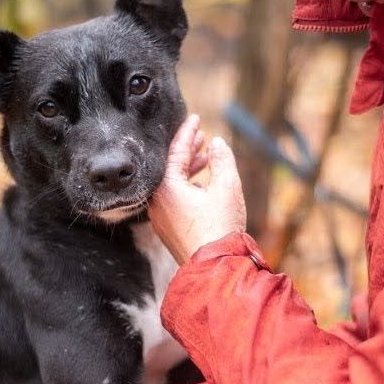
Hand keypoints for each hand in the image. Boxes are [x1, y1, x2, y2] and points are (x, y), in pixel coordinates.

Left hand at [150, 113, 246, 264]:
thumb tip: (217, 143)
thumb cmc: (221, 226)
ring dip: (189, 168)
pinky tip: (202, 183)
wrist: (216, 267)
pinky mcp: (167, 228)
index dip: (187, 132)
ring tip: (206, 155)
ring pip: (172, 183)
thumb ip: (222, 159)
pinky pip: (173, 199)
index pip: (175, 151)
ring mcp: (160, 216)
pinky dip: (187, 186)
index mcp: (166, 187)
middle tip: (201, 135)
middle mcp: (157, 200)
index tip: (195, 117)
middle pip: (170, 166)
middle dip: (187, 149)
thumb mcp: (227, 186)